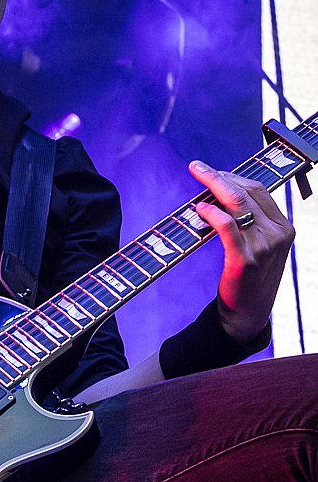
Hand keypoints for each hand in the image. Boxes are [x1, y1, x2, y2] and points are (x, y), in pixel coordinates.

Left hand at [189, 161, 294, 343]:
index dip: (233, 176)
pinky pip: (227, 227)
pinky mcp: (245, 260)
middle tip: (197, 167)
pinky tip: (199, 209)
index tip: (213, 170)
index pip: (258, 189)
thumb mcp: (259, 244)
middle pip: (247, 191)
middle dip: (219, 175)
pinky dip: (212, 213)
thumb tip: (218, 193)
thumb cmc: (249, 275)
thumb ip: (248, 220)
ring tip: (197, 178)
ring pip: (237, 203)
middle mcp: (278, 234)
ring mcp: (263, 247)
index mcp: (284, 227)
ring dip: (213, 186)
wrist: (248, 313)